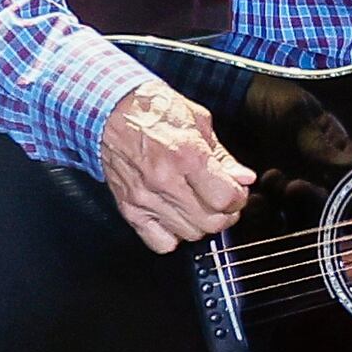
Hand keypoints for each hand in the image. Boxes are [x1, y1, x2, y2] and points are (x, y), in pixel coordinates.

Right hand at [99, 78, 254, 250]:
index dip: (238, 198)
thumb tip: (243, 178)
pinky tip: (175, 217)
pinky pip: (159, 242)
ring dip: (200, 224)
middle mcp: (164, 180)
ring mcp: (144, 197)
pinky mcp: (129, 208)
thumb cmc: (151, 109)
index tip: (236, 191)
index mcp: (186, 155)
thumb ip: (223, 156)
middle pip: (211, 222)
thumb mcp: (198, 121)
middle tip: (222, 200)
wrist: (108, 108)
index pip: (225, 199)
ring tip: (199, 206)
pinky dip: (172, 235)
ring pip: (189, 234)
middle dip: (225, 214)